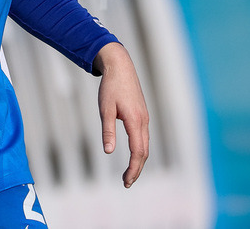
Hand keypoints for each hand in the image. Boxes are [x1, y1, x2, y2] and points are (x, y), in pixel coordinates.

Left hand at [93, 42, 149, 187]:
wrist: (120, 66)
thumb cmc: (110, 87)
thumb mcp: (104, 109)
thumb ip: (107, 130)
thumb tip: (108, 152)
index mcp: (134, 120)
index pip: (137, 152)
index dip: (133, 169)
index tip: (126, 181)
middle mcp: (143, 121)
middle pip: (144, 152)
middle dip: (137, 169)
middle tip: (126, 183)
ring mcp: (144, 117)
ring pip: (145, 145)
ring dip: (139, 161)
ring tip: (129, 174)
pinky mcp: (142, 114)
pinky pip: (144, 137)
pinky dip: (140, 150)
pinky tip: (133, 155)